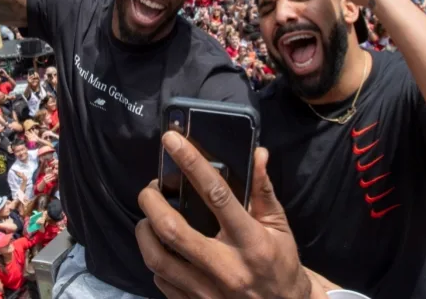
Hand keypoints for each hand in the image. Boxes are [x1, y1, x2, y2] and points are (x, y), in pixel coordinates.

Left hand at [135, 132, 317, 298]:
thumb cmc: (280, 263)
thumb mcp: (279, 226)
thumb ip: (264, 190)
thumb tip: (257, 153)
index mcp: (250, 242)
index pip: (216, 195)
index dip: (191, 163)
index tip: (172, 140)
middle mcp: (226, 267)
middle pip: (172, 230)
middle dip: (152, 202)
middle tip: (151, 189)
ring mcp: (207, 291)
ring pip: (157, 258)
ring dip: (145, 230)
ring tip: (150, 216)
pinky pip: (160, 279)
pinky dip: (154, 256)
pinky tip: (160, 245)